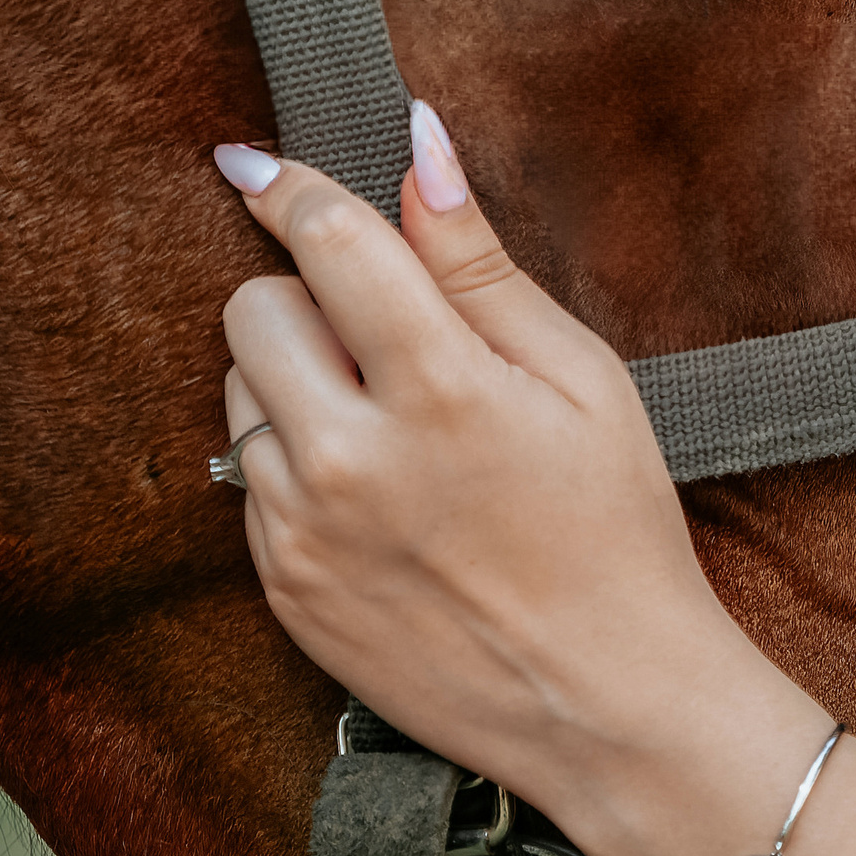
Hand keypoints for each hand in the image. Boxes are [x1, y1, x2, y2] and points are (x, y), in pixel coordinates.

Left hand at [212, 103, 728, 814]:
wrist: (607, 706)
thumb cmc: (616, 531)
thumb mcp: (580, 378)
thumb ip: (480, 264)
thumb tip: (417, 149)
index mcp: (438, 389)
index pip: (326, 243)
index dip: (289, 187)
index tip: (258, 162)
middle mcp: (349, 459)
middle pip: (252, 310)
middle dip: (307, 298)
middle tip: (386, 338)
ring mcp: (303, 532)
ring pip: (239, 394)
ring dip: (296, 384)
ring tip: (393, 429)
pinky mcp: (282, 589)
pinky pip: (246, 481)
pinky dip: (297, 464)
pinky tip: (381, 499)